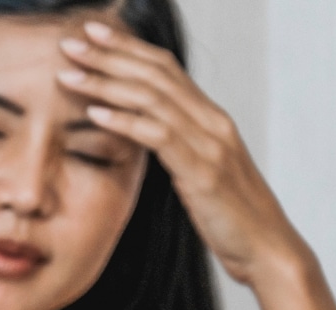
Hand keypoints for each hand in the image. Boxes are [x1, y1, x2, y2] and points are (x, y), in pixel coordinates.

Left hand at [58, 21, 304, 285]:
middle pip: (156, 74)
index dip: (128, 47)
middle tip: (71, 41)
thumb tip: (143, 134)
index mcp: (210, 119)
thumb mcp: (199, 174)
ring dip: (107, 83)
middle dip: (111, 55)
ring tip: (69, 74)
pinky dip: (125, 121)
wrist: (266, 250)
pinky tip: (95, 113)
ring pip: (153, 99)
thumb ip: (176, 148)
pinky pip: (159, 136)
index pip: (165, 69)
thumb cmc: (230, 218)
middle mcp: (212, 122)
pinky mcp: (203, 172)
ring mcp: (210, 144)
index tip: (93, 33)